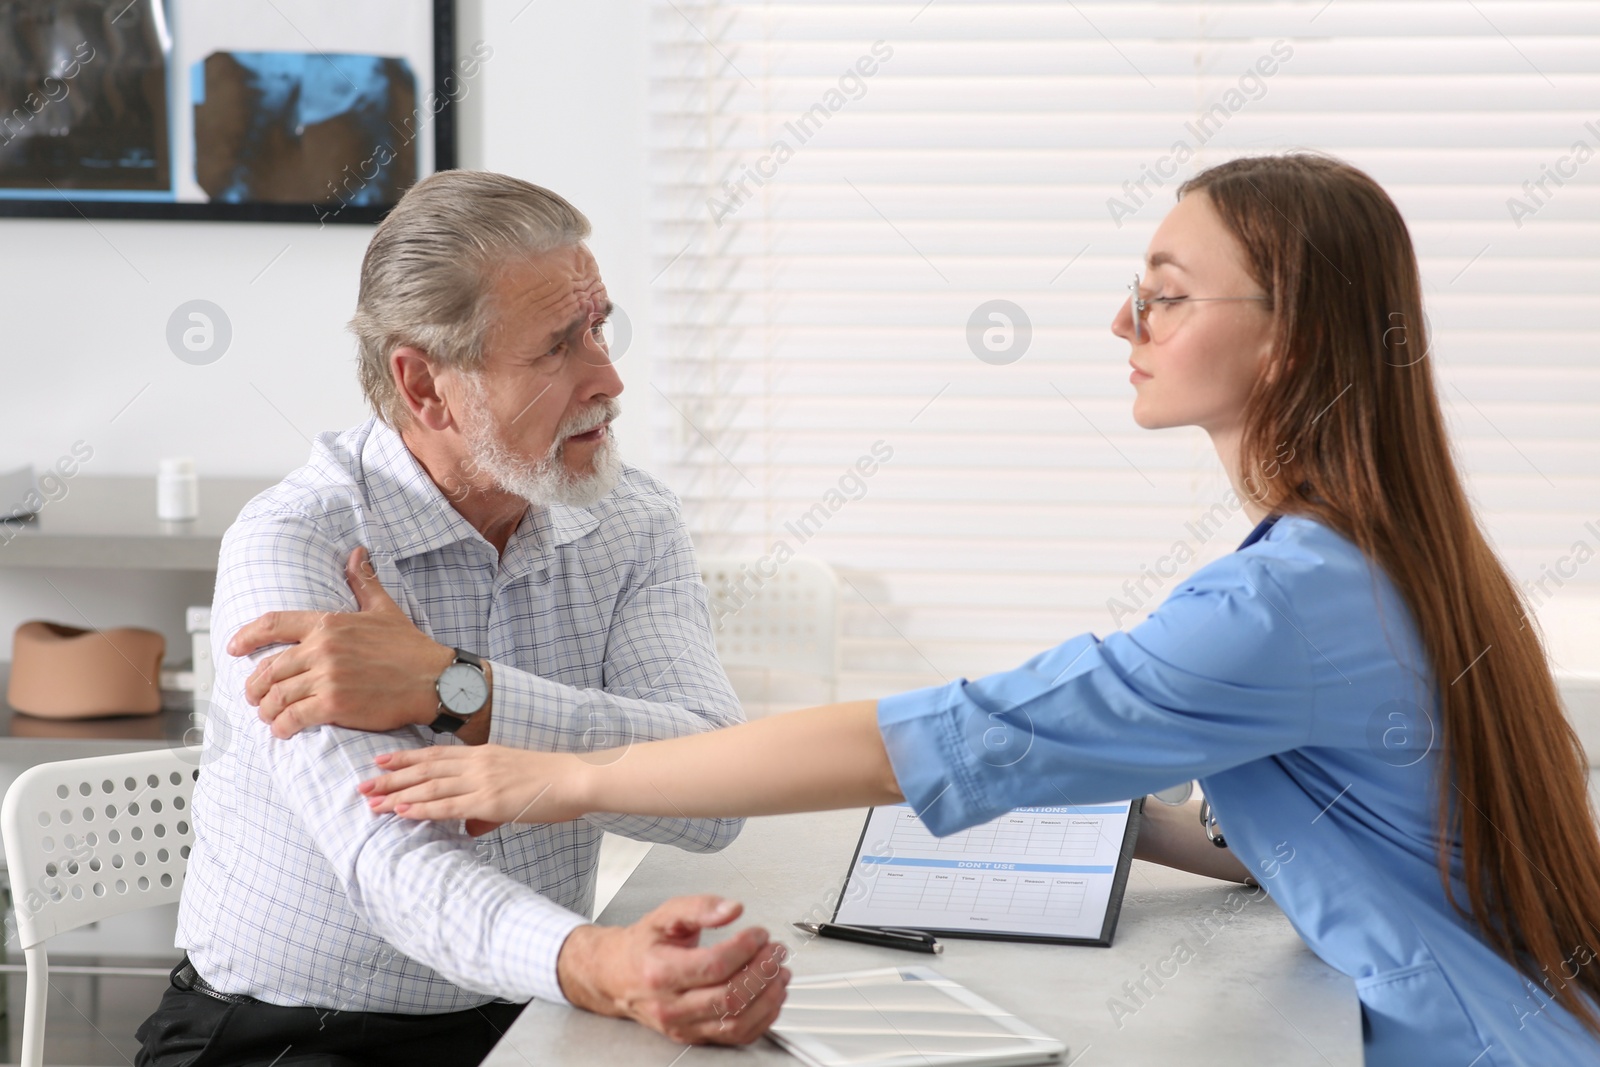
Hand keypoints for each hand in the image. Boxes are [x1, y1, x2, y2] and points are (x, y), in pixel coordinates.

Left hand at [230, 546, 456, 738]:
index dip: (246, 637)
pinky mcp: (334, 705)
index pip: (273, 624)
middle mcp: (323, 648)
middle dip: (255, 687)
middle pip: (269, 668)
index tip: (232, 648)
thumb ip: (364, 582)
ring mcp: (327, 677)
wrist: (437, 681)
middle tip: (255, 697)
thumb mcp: (385, 610)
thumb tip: (357, 553)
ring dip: (266, 710)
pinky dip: (281, 727)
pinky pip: (292, 718)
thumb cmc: (411, 648)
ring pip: (276, 696)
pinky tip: (283, 731)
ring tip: (269, 717)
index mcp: (329, 624)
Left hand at [362, 744, 587, 828]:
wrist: (575, 778)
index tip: (380, 760)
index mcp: (483, 754)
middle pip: (425, 768)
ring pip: (430, 785)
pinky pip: (448, 805)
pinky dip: (422, 807)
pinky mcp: (489, 800)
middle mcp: (477, 763)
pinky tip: (402, 809)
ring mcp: (482, 780)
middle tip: (362, 783)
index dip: (406, 757)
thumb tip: (471, 825)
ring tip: (372, 800)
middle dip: (391, 776)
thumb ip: (487, 804)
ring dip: (397, 793)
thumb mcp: (514, 782)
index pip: (435, 754)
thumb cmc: (551, 782)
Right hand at [557, 896, 789, 1044]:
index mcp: (659, 971)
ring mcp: (682, 1026)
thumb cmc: (642, 945)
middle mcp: (669, 1005)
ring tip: (779, 973)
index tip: (760, 933)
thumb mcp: (665, 915)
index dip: (746, 948)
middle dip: (763, 971)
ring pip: (735, 1021)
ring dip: (768, 998)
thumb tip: (732, 909)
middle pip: (729, 997)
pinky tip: (771, 996)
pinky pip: (735, 1036)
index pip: (714, 965)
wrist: (617, 975)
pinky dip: (762, 1018)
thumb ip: (699, 907)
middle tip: (776, 951)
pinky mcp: (693, 1036)